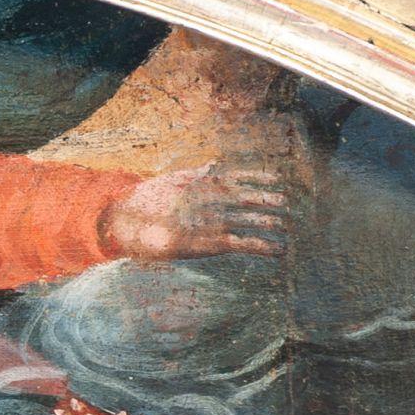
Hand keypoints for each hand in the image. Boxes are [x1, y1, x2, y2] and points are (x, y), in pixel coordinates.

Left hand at [102, 163, 290, 260]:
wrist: (126, 223)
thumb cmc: (148, 199)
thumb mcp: (171, 183)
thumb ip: (196, 176)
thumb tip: (215, 165)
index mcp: (206, 188)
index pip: (239, 180)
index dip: (258, 179)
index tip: (278, 180)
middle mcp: (212, 207)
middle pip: (245, 203)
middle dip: (266, 204)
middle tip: (288, 206)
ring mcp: (211, 226)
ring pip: (244, 223)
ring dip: (264, 226)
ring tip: (285, 231)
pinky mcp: (207, 246)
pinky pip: (236, 244)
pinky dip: (255, 247)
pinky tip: (273, 250)